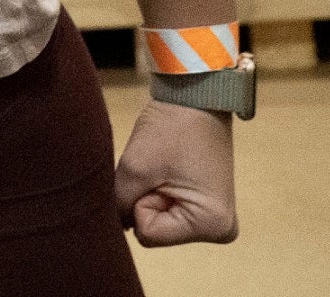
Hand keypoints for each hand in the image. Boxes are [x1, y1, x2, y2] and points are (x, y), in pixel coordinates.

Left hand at [114, 97, 238, 247]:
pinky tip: (170, 170)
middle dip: (146, 198)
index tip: (159, 172)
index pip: (147, 234)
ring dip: (151, 193)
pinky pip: (166, 210)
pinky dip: (158, 190)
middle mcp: (219, 229)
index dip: (140, 201)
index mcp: (212, 225)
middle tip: (162, 167)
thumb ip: (119, 204)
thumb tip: (110, 227)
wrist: (195, 96)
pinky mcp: (204, 206)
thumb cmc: (171, 128)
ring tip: (167, 166)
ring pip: (157, 220)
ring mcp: (214, 219)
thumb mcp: (135, 169)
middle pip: (154, 230)